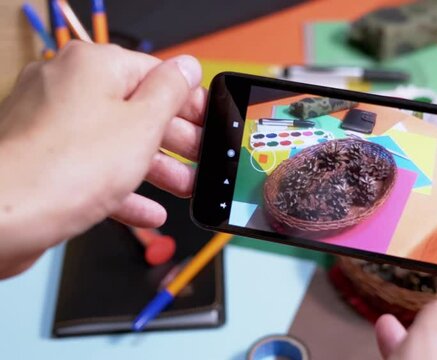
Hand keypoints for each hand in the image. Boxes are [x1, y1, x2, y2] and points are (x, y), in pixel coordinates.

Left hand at [0, 41, 205, 277]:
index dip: (188, 101)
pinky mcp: (42, 158)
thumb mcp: (143, 125)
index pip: (154, 73)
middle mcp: (66, 86)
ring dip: (154, 168)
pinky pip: (91, 167)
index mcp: (93, 66)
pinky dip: (121, 186)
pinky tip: (146, 210)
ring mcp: (50, 123)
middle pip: (136, 109)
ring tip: (183, 188)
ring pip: (115, 141)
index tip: (207, 122)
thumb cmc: (66, 168)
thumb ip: (171, 92)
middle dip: (174, 141)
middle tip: (199, 159)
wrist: (3, 217)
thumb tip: (186, 68)